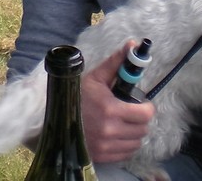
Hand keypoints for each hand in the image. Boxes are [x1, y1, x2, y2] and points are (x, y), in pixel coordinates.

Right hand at [80, 42, 155, 163]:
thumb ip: (116, 62)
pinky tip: (116, 135)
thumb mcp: (96, 77)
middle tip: (131, 112)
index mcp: (110, 108)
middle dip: (140, 119)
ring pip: (136, 143)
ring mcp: (105, 146)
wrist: (54, 117)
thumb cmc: (77, 95)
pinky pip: (125, 154)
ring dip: (133, 133)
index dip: (147, 107)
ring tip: (123, 123)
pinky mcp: (101, 157)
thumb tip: (133, 44)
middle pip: (142, 129)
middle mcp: (110, 130)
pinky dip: (125, 145)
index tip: (141, 104)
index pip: (145, 114)